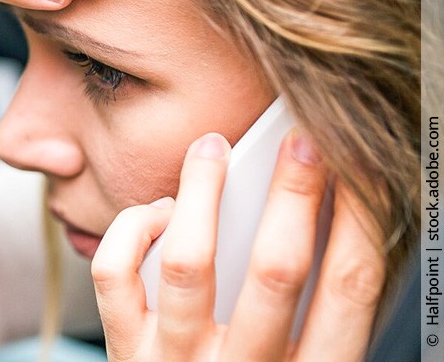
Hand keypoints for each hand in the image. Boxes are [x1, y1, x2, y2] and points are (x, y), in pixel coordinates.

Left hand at [92, 131, 386, 360]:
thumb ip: (310, 309)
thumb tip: (317, 213)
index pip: (351, 290)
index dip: (363, 220)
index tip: (361, 167)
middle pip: (277, 271)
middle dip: (294, 195)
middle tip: (302, 139)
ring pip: (187, 263)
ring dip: (201, 194)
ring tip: (211, 148)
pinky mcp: (125, 351)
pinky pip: (115, 275)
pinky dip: (133, 229)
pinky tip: (158, 212)